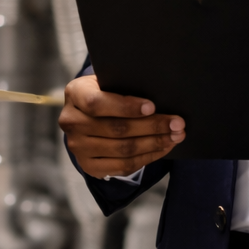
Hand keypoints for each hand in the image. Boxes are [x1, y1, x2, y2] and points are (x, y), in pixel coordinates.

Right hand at [59, 73, 184, 178]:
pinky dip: (148, 157)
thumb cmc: (105, 92)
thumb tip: (160, 97)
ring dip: (154, 143)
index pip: (97, 103)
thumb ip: (124, 87)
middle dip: (152, 126)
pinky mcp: (89, 166)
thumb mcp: (108, 82)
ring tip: (176, 136)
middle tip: (177, 123)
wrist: (88, 116)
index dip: (125, 106)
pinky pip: (124, 165)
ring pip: (123, 150)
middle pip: (116, 129)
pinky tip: (163, 148)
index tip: (152, 106)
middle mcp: (71, 122)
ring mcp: (78, 147)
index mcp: (75, 94)